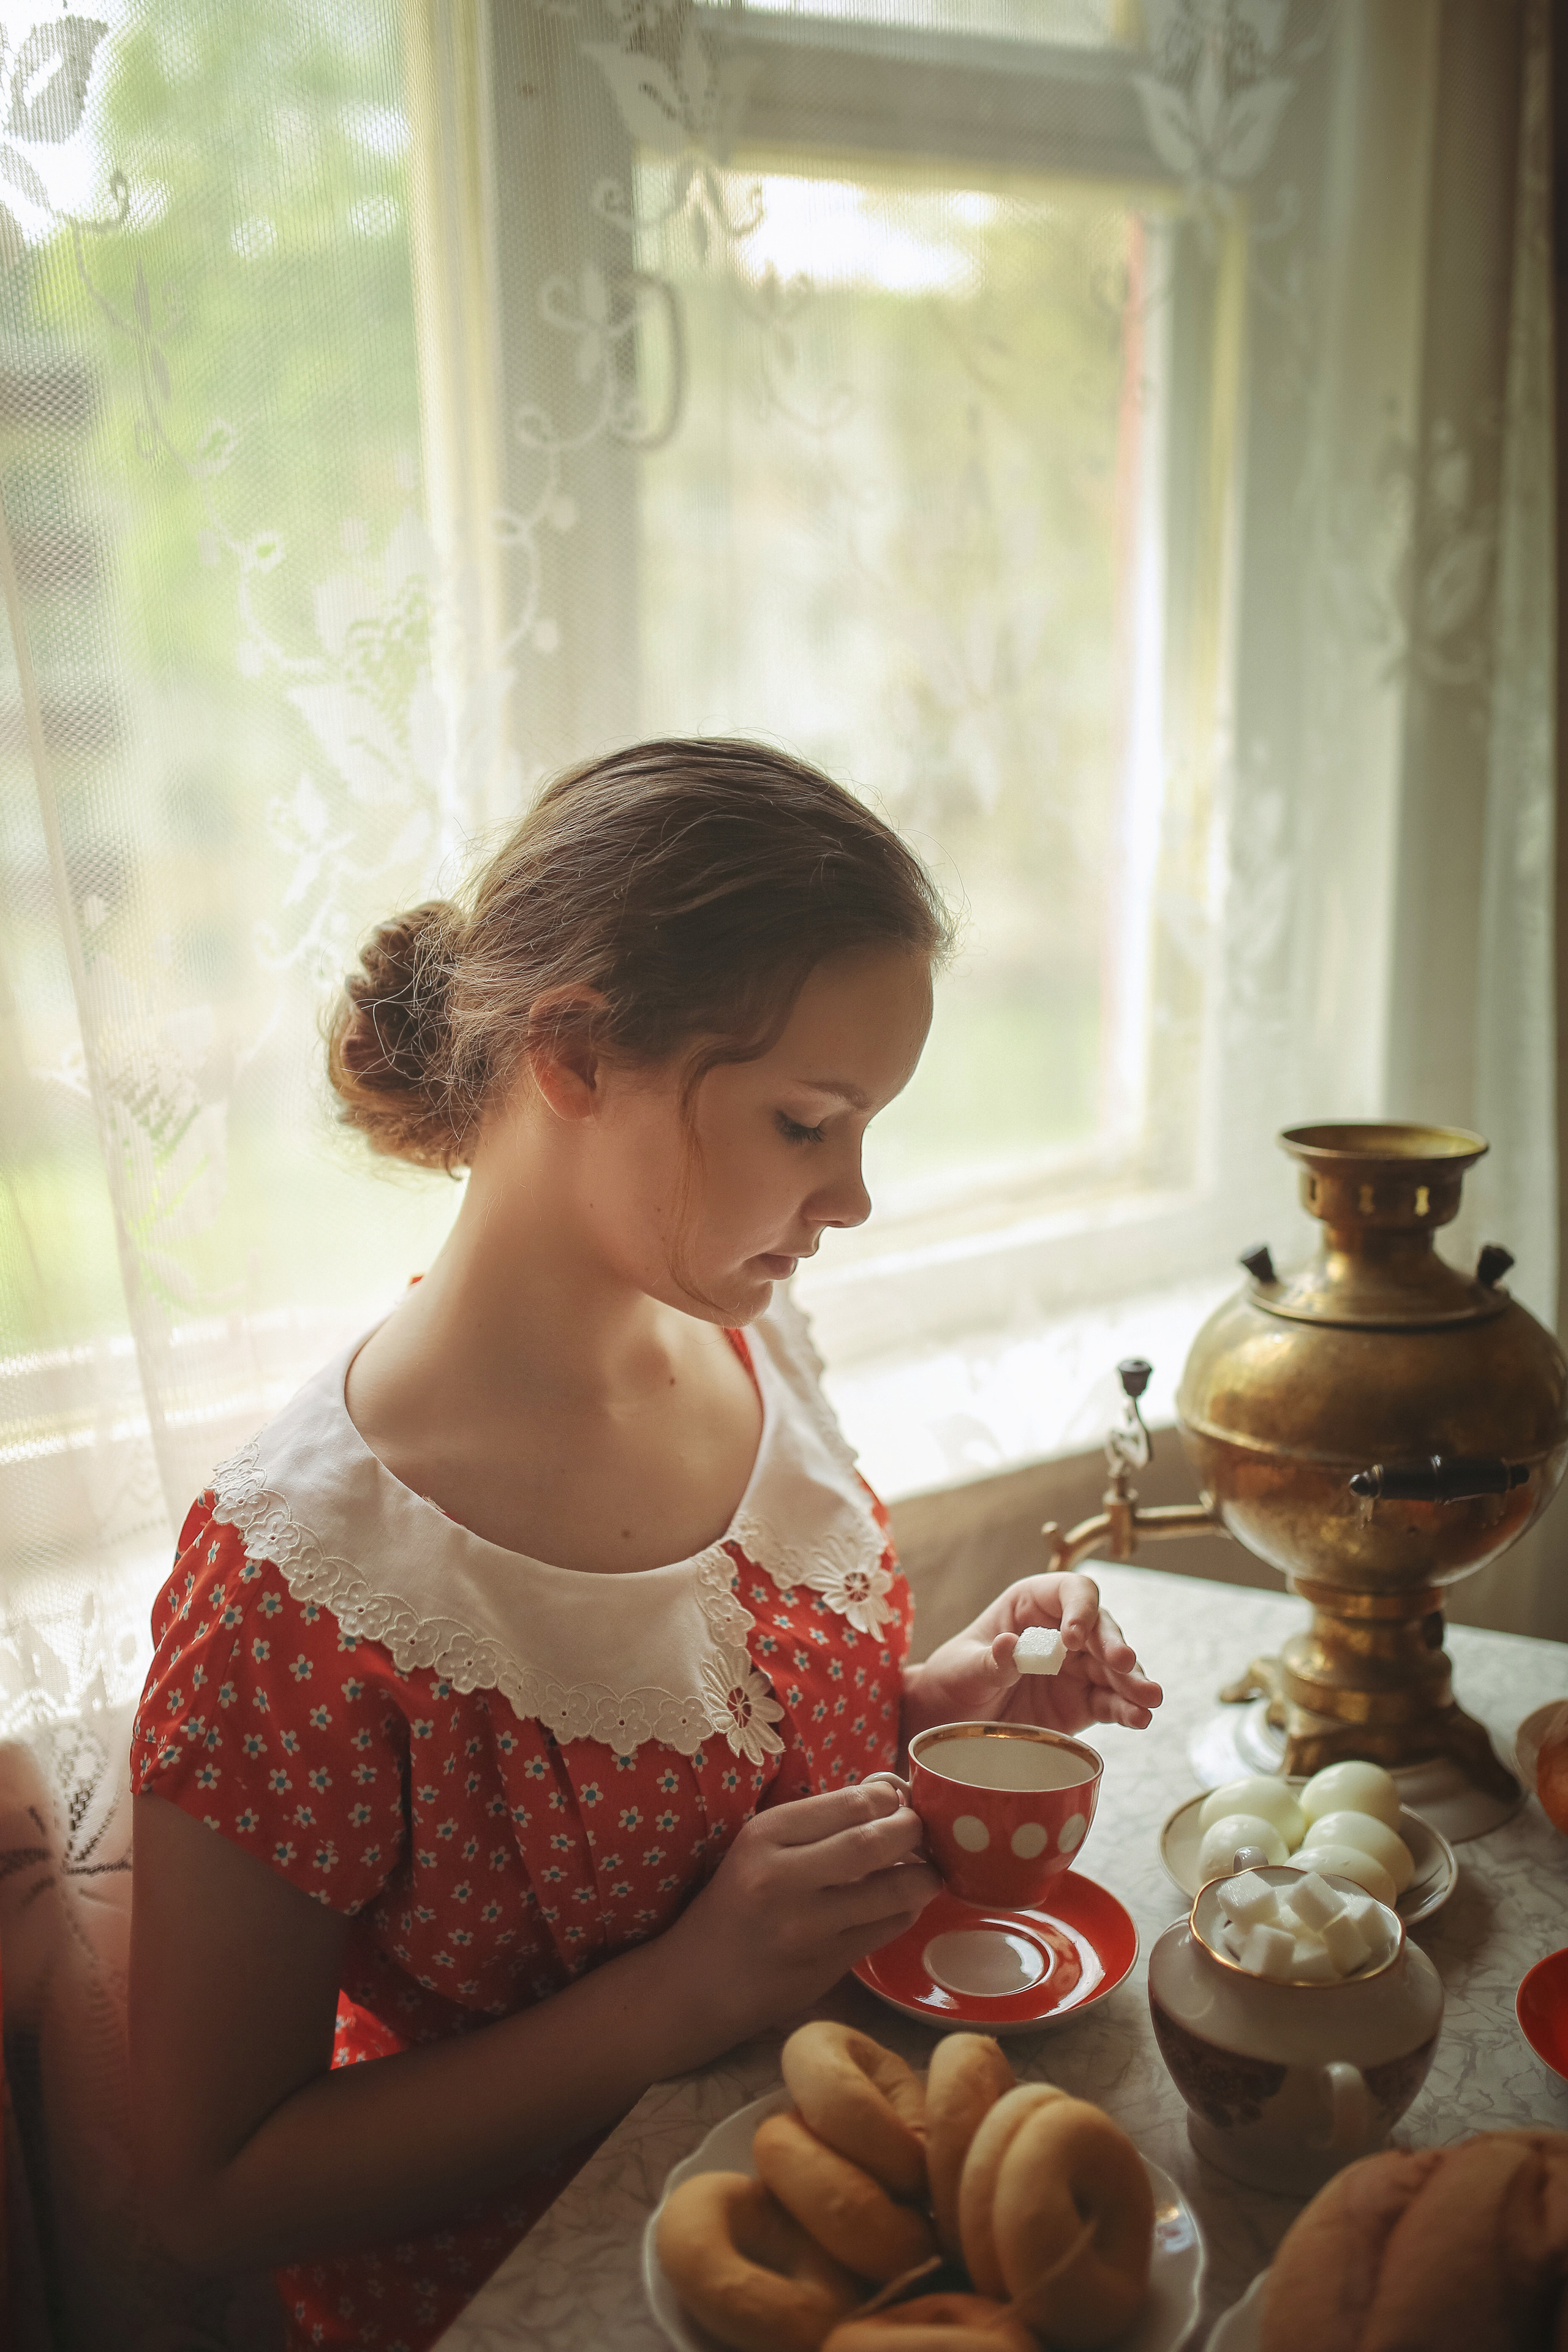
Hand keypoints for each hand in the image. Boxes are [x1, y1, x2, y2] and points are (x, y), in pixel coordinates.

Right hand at [663, 1781, 940, 2040]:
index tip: (895, 1802)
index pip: (850, 1803)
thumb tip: (890, 1797)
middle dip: (913, 1831)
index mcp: (766, 1836)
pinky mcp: (826, 1967)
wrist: (699, 1980)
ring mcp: (807, 1928)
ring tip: (926, 1870)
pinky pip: (887, 1930)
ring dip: (924, 1877)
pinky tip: (902, 1902)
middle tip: (921, 1832)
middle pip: (874, 1842)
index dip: (888, 1798)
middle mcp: (784, 1878)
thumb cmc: (736, 1900)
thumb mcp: (761, 1847)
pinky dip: (906, 1911)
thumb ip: (820, 1823)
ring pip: (892, 1892)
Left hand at [902, 1572, 1161, 1740]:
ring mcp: (1077, 1667)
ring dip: (1133, 1681)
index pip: (1070, 1591)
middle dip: (1114, 1645)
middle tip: (1124, 1663)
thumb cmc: (955, 1679)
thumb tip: (1009, 1645)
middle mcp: (1062, 1630)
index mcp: (1031, 1605)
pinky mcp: (1084, 1702)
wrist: (953, 1722)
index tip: (1074, 1637)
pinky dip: (1127, 1710)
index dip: (1080, 1608)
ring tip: (1150, 1699)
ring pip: (1114, 1667)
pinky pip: (1110, 1702)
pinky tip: (1140, 1718)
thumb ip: (990, 1661)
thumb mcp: (962, 1668)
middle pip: (1101, 1628)